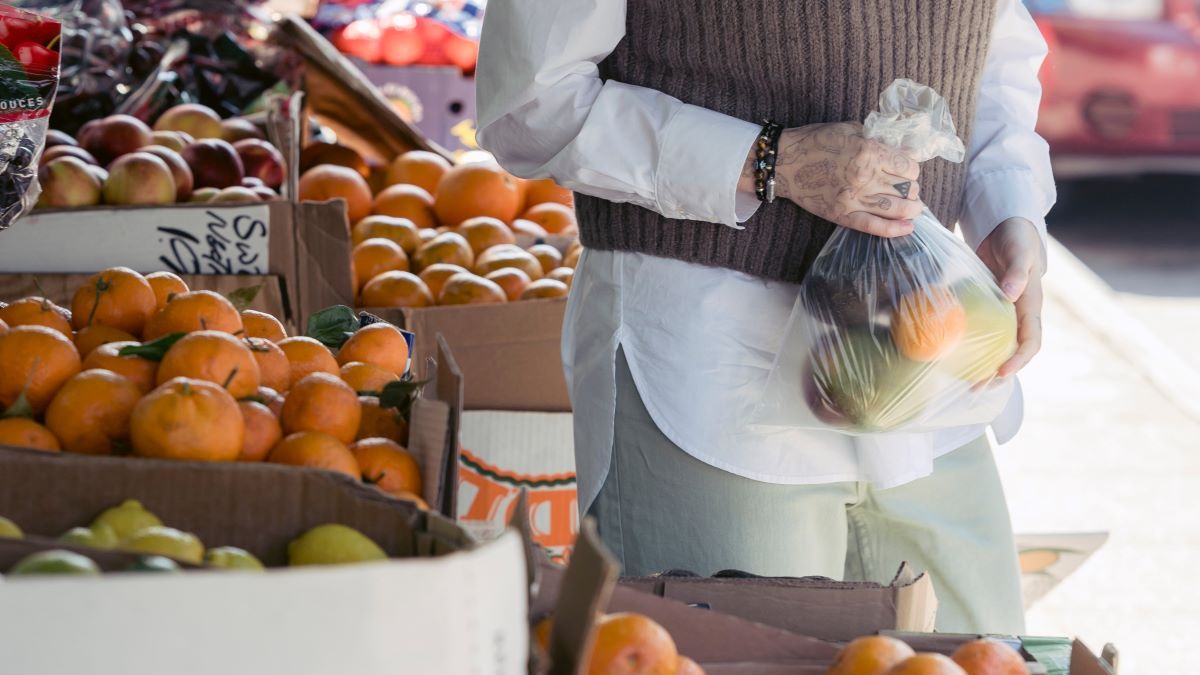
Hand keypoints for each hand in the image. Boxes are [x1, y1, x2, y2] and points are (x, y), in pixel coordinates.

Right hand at [741, 122, 922, 235]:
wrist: (785, 162)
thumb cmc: (817, 141)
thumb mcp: (851, 129)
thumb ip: (878, 139)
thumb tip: (904, 151)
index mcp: (869, 151)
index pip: (908, 167)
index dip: (912, 169)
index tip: (906, 170)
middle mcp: (865, 176)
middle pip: (907, 188)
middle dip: (912, 189)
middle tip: (908, 188)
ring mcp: (854, 198)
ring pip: (897, 209)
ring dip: (911, 209)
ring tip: (913, 207)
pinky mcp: (842, 215)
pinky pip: (874, 226)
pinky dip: (894, 230)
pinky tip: (908, 228)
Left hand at [975, 217, 1045, 376]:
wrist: (1007, 230)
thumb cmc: (1017, 240)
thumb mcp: (1019, 252)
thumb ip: (1017, 272)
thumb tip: (1010, 293)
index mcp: (1031, 305)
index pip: (1031, 340)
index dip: (1019, 359)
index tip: (1002, 372)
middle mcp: (1019, 314)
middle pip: (1012, 351)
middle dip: (997, 373)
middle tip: (976, 388)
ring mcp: (1004, 313)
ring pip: (996, 345)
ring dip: (982, 365)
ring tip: (963, 382)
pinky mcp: (988, 308)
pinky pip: (980, 331)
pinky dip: (970, 345)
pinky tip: (951, 354)